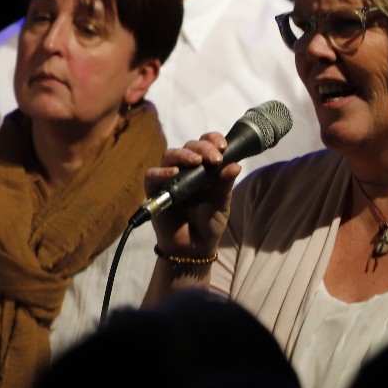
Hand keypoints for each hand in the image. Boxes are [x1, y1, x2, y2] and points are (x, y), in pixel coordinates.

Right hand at [143, 132, 240, 257]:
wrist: (194, 248)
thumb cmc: (209, 224)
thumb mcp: (222, 204)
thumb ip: (225, 185)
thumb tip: (235, 165)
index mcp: (204, 168)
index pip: (206, 144)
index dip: (213, 139)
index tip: (224, 146)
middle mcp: (186, 169)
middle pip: (189, 146)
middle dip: (203, 147)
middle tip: (215, 157)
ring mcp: (169, 178)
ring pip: (169, 155)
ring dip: (183, 154)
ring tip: (196, 161)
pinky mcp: (155, 191)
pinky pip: (152, 176)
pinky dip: (161, 172)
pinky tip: (174, 172)